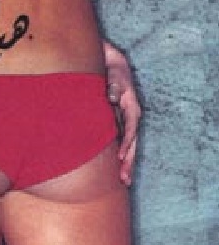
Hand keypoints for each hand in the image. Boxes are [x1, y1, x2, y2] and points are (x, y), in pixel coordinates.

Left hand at [103, 39, 141, 185]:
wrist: (111, 63)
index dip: (126, 143)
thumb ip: (115, 85)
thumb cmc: (113, 70)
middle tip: (125, 180)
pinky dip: (119, 153)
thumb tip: (114, 97)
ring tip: (124, 181)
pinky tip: (116, 167)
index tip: (119, 157)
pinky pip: (120, 140)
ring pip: (128, 145)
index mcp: (132, 107)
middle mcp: (131, 117)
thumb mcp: (115, 75)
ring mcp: (125, 120)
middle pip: (132, 143)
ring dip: (125, 162)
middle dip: (128, 161)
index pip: (131, 129)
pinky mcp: (118, 121)